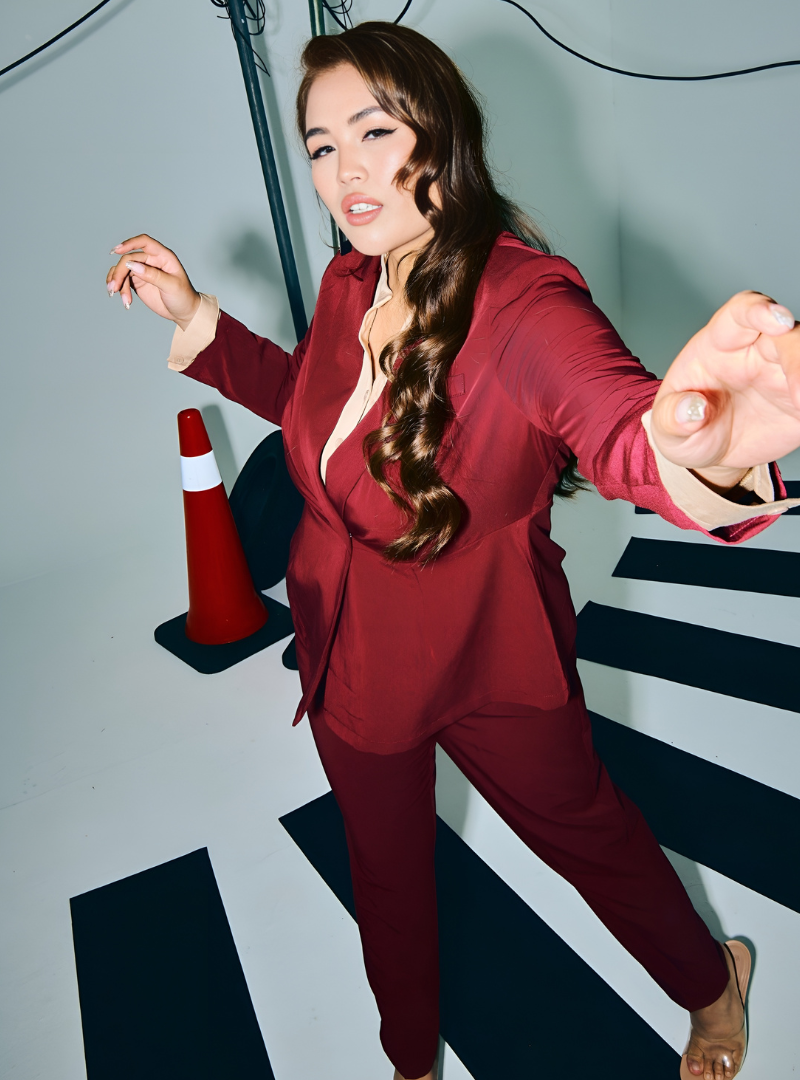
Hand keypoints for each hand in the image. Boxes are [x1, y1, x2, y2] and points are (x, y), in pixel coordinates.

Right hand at [105, 234, 200, 330]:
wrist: (184, 312)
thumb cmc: (183, 297)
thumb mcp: (171, 286)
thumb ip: (152, 275)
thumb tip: (132, 265)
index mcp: (163, 256)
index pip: (144, 242)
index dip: (130, 243)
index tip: (117, 251)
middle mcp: (151, 260)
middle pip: (129, 258)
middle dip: (120, 272)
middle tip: (115, 287)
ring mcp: (143, 271)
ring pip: (123, 269)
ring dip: (117, 281)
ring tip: (116, 295)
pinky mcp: (138, 281)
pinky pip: (123, 280)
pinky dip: (119, 288)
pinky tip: (124, 300)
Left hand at [650, 291, 799, 488]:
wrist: (710, 451)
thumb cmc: (685, 424)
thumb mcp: (666, 427)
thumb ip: (672, 417)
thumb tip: (693, 410)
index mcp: (720, 343)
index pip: (741, 313)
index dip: (760, 310)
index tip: (779, 321)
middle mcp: (758, 350)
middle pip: (789, 336)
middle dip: (798, 355)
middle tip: (798, 394)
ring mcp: (784, 372)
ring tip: (799, 410)